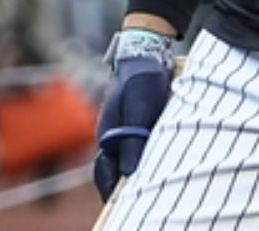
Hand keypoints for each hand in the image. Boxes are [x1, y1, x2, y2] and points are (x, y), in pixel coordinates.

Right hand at [93, 27, 175, 200]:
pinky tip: (154, 162)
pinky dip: (141, 156)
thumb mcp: (138, 111)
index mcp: (107, 134)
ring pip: (124, 156)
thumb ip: (133, 140)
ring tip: (147, 186)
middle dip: (122, 185)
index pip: (104, 171)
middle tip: (136, 201)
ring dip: (134, 171)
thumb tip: (129, 172)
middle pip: (113, 167)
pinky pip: (134, 144)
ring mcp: (122, 127)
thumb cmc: (141, 81)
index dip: (110, 190)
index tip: (119, 203)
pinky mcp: (134, 122)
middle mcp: (112, 134)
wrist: (146, 53)